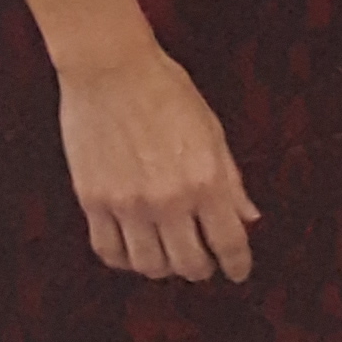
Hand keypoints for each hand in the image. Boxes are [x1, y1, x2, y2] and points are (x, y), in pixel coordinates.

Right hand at [54, 43, 256, 283]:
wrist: (111, 69)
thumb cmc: (167, 91)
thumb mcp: (213, 132)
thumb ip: (231, 180)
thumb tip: (249, 217)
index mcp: (206, 180)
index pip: (229, 242)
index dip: (238, 264)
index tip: (239, 272)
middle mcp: (167, 199)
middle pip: (188, 262)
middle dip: (201, 270)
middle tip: (204, 266)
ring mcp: (127, 203)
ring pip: (148, 265)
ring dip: (162, 268)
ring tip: (168, 258)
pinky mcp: (93, 200)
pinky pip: (108, 249)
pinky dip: (124, 259)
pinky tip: (133, 251)